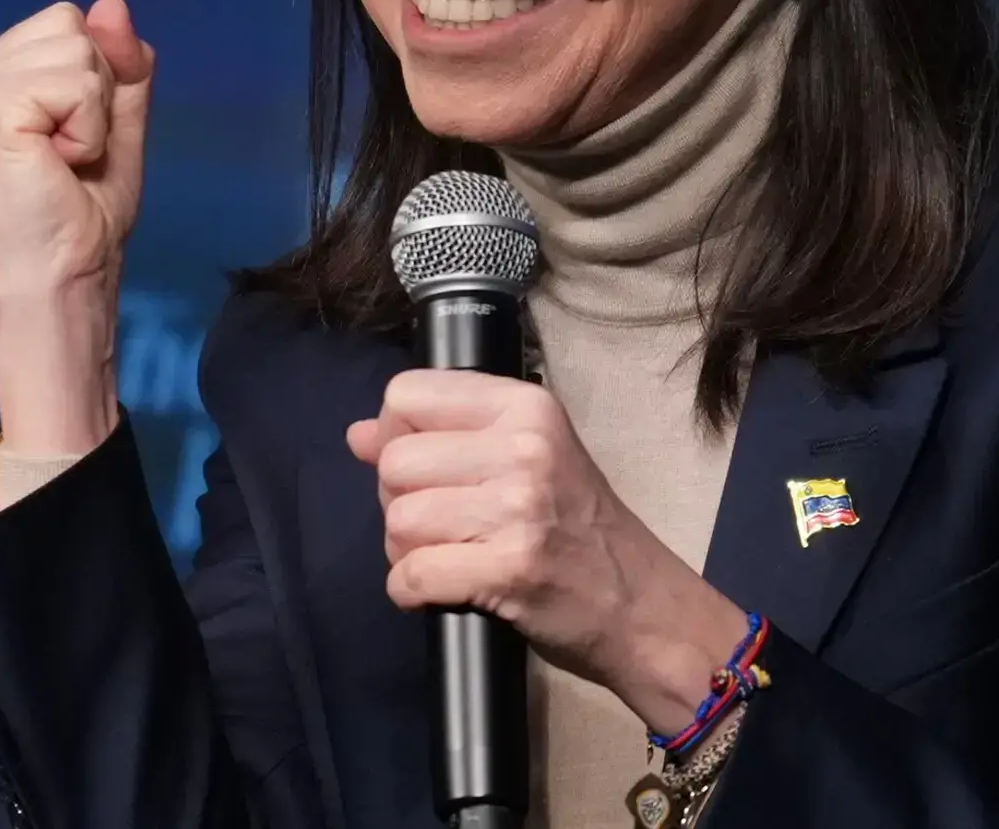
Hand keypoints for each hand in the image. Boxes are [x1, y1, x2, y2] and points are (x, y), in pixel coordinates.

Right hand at [0, 0, 154, 451]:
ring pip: (78, 48)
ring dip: (93, 113)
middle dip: (93, 92)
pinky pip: (79, 82)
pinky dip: (90, 128)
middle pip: (70, 25)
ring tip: (59, 162)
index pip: (64, 23)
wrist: (62, 279)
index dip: (92, 82)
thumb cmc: (79, 213)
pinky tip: (57, 165)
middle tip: (65, 157)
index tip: (66, 144)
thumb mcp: (112, 121)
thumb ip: (117, 63)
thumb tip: (112, 5)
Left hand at [346, 370, 750, 736]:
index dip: (396, 433)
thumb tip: (357, 435)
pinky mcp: (509, 569)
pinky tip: (437, 590)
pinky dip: (410, 590)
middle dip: (398, 501)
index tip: (423, 467)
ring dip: (405, 550)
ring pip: (398, 520)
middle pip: (395, 461)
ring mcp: (518, 509)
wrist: (640, 604)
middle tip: (440, 524)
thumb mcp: (523, 458)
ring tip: (444, 557)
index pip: (408, 393)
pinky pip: (414, 574)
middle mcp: (523, 447)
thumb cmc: (579, 527)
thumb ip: (442, 437)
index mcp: (524, 406)